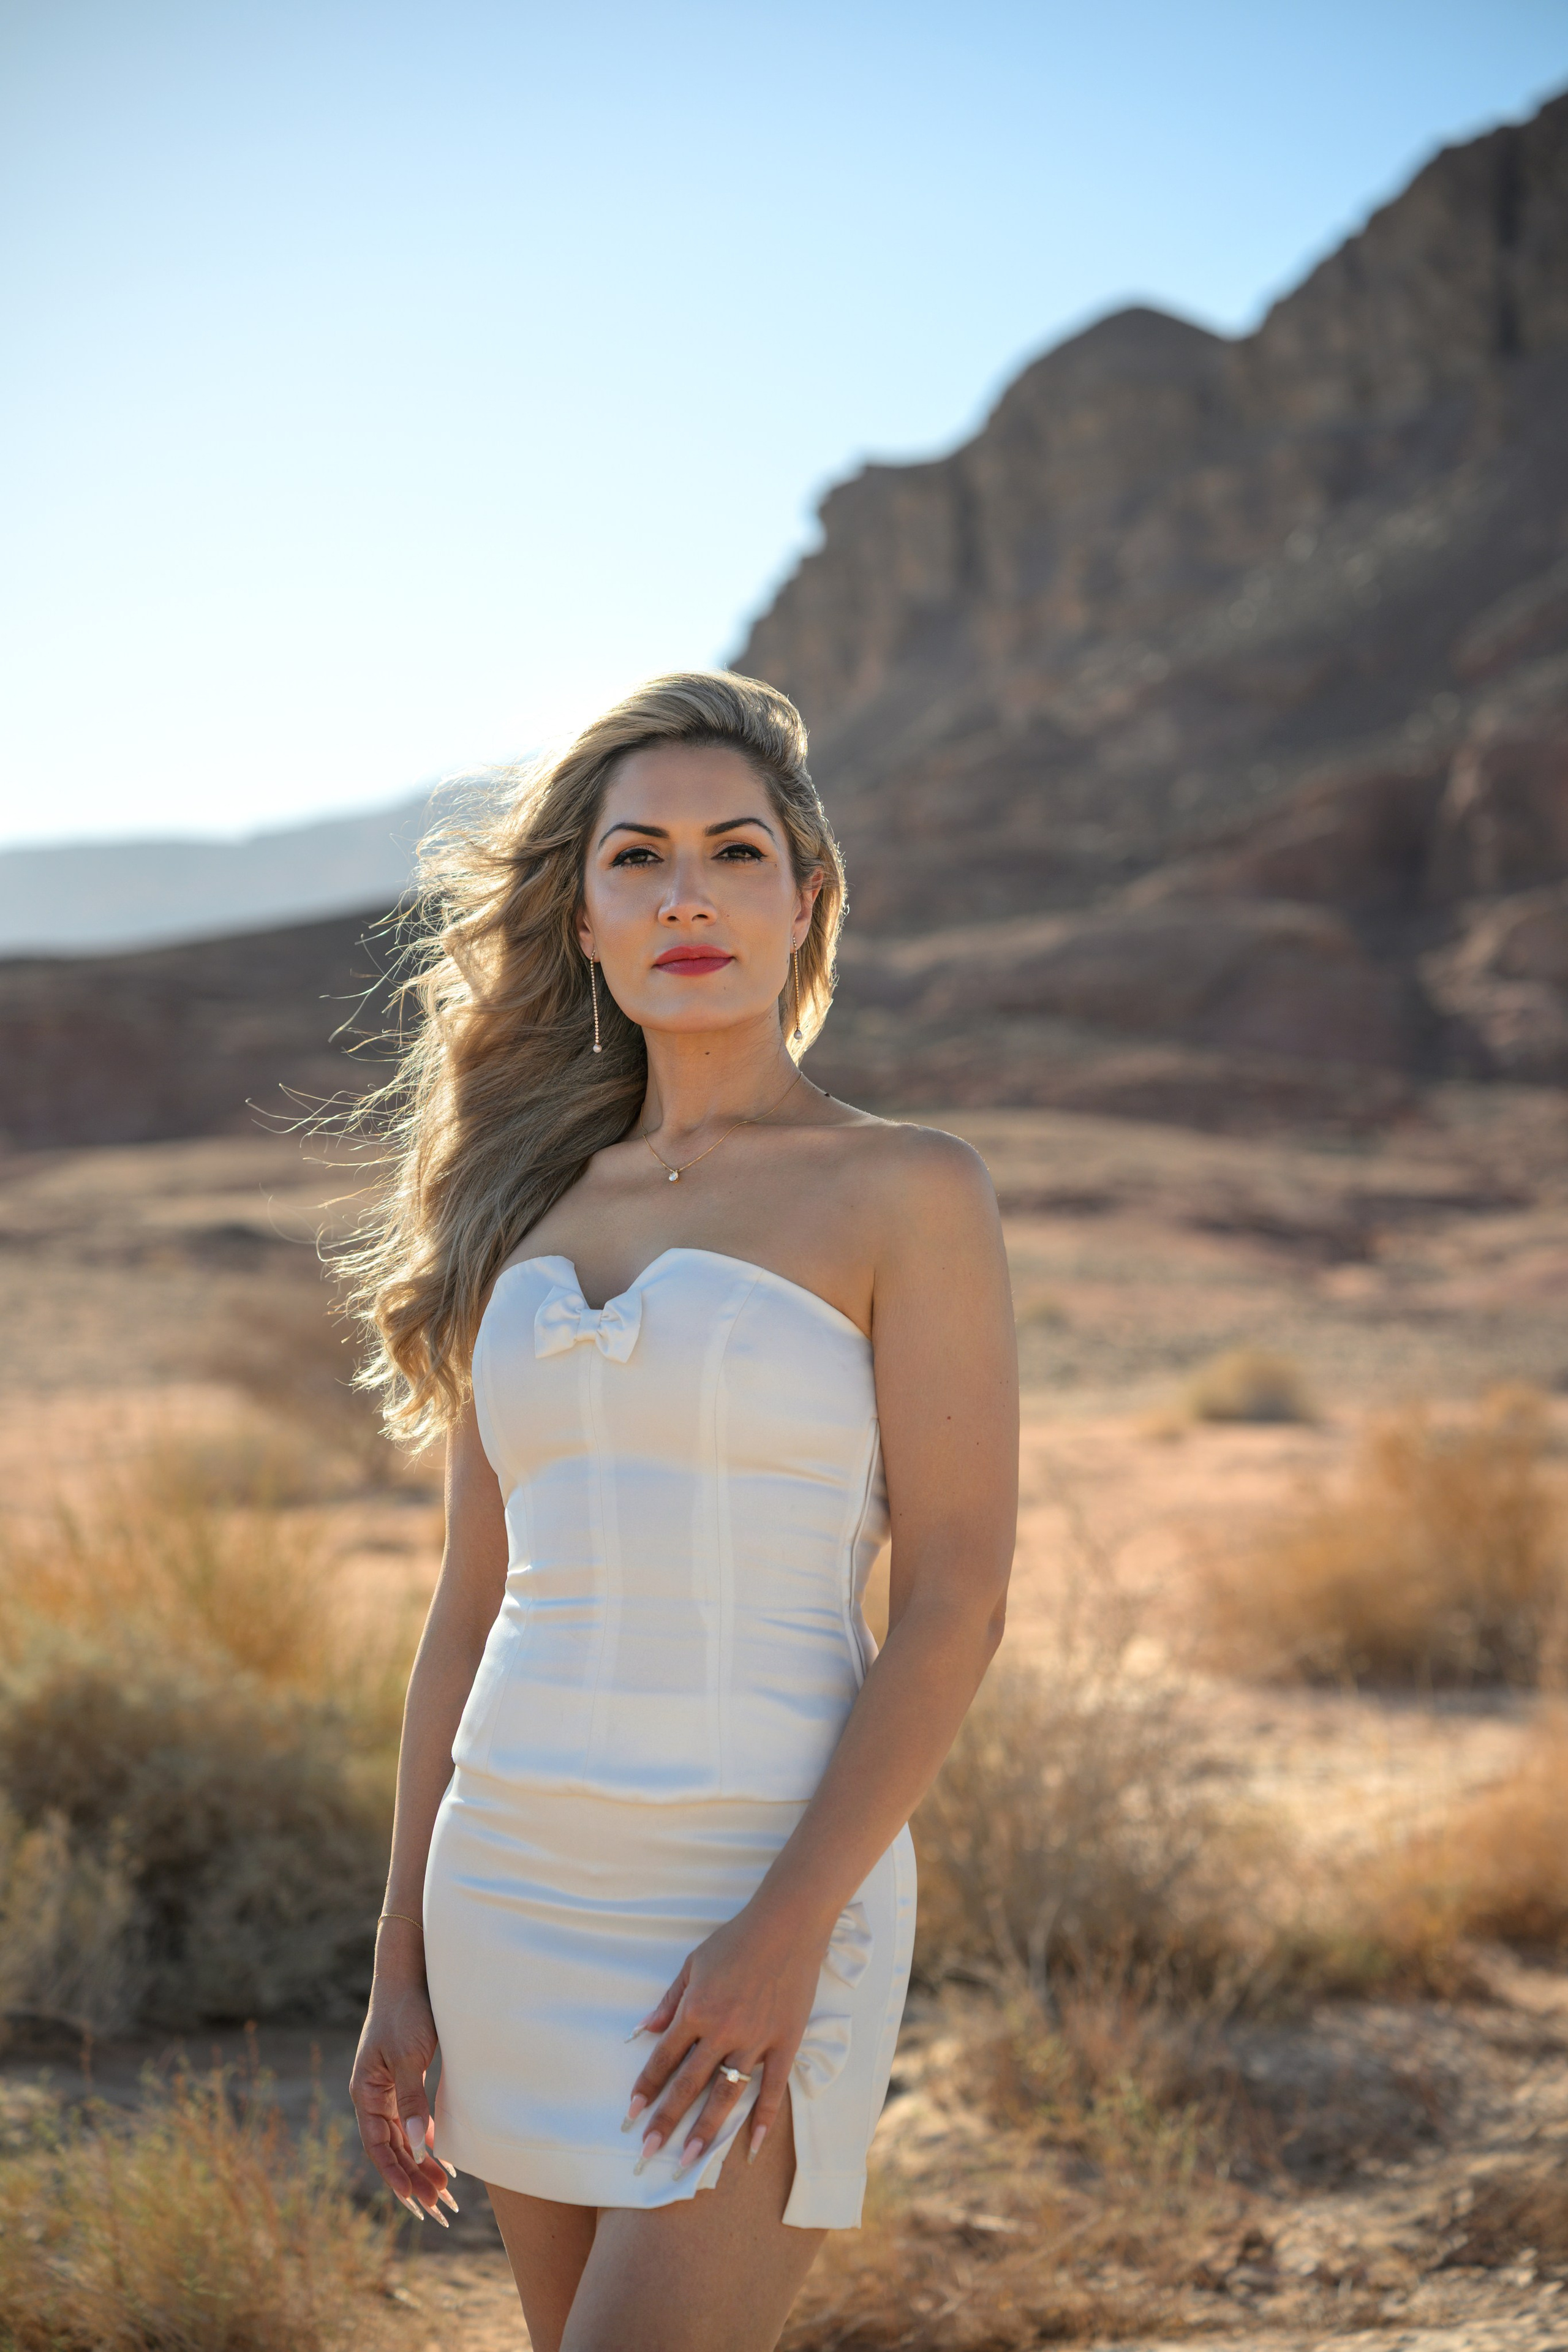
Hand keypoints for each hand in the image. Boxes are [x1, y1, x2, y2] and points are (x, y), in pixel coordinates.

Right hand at [349, 1961, 458, 2226]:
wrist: (410, 1976)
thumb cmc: (406, 2013)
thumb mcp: (410, 2056)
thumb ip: (413, 2100)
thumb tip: (419, 2146)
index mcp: (365, 2093)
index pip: (378, 2147)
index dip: (396, 2176)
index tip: (416, 2201)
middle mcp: (373, 2096)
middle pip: (392, 2148)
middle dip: (413, 2178)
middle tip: (439, 2207)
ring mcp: (388, 2089)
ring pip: (403, 2138)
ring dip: (421, 2164)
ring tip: (444, 2191)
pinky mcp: (405, 2080)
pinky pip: (413, 2122)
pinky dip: (427, 2141)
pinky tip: (444, 2157)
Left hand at [620, 1904, 825, 2178]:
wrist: (787, 1924)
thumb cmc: (736, 1939)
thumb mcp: (693, 1963)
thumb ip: (669, 2001)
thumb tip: (643, 2031)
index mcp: (696, 2010)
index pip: (664, 2058)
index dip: (646, 2087)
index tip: (631, 2113)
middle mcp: (722, 2031)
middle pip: (689, 2084)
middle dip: (666, 2120)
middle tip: (648, 2151)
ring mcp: (755, 2040)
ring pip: (726, 2095)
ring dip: (705, 2130)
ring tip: (690, 2160)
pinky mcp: (784, 2043)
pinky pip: (773, 2089)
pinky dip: (763, 2119)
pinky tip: (752, 2147)